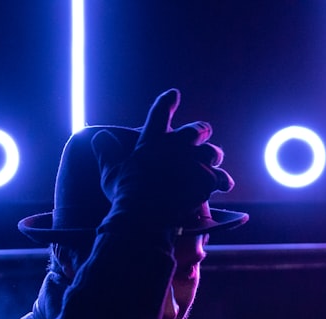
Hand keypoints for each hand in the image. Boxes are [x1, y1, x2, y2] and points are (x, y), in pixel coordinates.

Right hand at [91, 89, 233, 227]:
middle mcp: (176, 147)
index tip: (174, 94)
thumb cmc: (126, 195)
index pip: (160, 113)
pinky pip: (220, 178)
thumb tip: (99, 137)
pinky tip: (225, 184)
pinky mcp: (206, 181)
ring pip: (212, 152)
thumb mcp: (110, 172)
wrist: (145, 217)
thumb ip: (107, 152)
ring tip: (215, 158)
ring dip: (213, 154)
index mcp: (152, 142)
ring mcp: (193, 163)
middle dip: (200, 131)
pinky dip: (222, 180)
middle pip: (195, 131)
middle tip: (203, 132)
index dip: (167, 102)